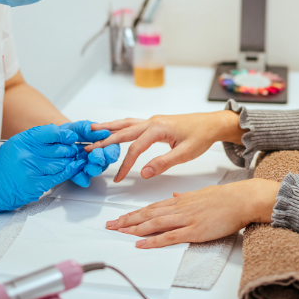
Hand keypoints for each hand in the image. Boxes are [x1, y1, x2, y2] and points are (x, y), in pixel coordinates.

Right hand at [0, 124, 85, 215]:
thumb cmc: (5, 164)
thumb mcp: (18, 144)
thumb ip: (39, 138)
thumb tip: (64, 133)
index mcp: (23, 140)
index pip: (52, 133)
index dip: (66, 135)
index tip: (72, 137)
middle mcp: (27, 154)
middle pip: (60, 149)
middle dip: (71, 149)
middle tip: (76, 149)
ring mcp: (31, 170)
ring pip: (62, 163)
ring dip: (71, 161)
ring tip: (76, 158)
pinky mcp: (35, 185)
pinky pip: (59, 176)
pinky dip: (70, 171)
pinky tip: (74, 167)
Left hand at [59, 121, 118, 187]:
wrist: (58, 136)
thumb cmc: (73, 130)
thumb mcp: (83, 127)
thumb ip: (93, 131)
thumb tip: (105, 133)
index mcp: (103, 144)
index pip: (112, 149)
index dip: (112, 151)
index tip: (106, 151)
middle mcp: (98, 156)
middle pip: (105, 161)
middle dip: (102, 160)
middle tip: (95, 156)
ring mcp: (88, 165)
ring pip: (95, 170)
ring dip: (94, 169)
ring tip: (88, 167)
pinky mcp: (78, 172)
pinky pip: (82, 178)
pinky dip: (82, 178)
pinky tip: (81, 177)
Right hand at [86, 111, 244, 182]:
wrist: (211, 124)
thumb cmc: (201, 137)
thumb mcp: (185, 154)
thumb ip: (163, 163)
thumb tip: (143, 172)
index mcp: (158, 128)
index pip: (135, 148)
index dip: (124, 165)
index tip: (117, 178)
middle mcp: (152, 121)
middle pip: (123, 132)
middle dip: (104, 140)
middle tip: (87, 147)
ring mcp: (153, 120)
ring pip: (126, 124)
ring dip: (109, 128)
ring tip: (92, 129)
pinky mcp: (155, 123)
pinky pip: (132, 124)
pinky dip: (120, 126)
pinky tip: (113, 129)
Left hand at [105, 178, 280, 247]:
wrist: (242, 199)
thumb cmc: (225, 198)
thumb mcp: (201, 193)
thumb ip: (185, 196)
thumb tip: (173, 195)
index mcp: (180, 200)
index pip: (151, 207)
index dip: (134, 213)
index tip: (120, 217)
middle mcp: (179, 208)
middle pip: (147, 215)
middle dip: (127, 220)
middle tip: (110, 225)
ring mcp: (186, 219)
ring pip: (154, 224)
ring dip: (134, 228)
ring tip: (118, 232)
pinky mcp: (194, 230)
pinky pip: (169, 236)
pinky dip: (153, 240)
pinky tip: (141, 243)